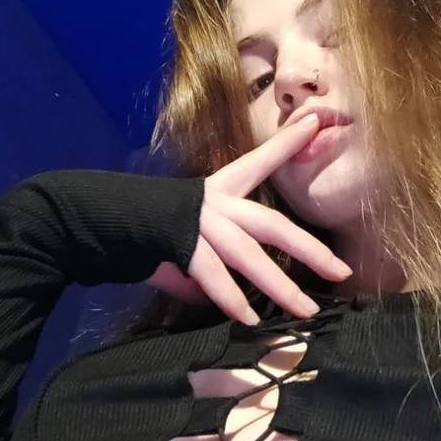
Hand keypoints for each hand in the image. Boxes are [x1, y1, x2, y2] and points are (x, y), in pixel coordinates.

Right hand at [146, 113, 351, 323]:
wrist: (100, 220)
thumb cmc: (144, 229)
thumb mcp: (184, 238)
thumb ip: (204, 264)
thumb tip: (206, 295)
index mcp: (219, 190)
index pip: (259, 161)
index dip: (288, 143)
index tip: (314, 122)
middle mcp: (216, 204)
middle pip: (273, 225)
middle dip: (310, 249)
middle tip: (340, 271)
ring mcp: (201, 224)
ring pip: (250, 255)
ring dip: (279, 285)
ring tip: (304, 308)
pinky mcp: (183, 244)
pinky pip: (214, 275)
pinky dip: (231, 298)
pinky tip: (248, 317)